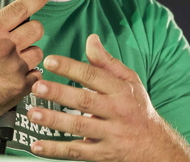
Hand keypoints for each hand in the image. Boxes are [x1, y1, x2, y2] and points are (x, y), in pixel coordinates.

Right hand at [0, 0, 48, 123]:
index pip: (21, 8)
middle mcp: (6, 47)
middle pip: (37, 28)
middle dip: (32, 30)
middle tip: (23, 37)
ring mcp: (14, 68)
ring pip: (38, 52)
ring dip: (29, 54)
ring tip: (13, 62)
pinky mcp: (19, 88)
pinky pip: (37, 74)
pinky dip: (29, 75)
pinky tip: (14, 77)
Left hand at [27, 34, 189, 160]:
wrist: (156, 146)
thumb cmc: (137, 108)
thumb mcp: (130, 82)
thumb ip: (107, 62)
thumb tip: (91, 39)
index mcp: (121, 90)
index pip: (93, 75)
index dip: (71, 67)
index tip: (50, 61)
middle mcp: (116, 111)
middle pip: (84, 100)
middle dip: (59, 93)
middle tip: (38, 86)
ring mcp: (110, 134)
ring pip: (79, 126)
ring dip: (54, 120)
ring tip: (33, 113)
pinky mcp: (103, 154)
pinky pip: (77, 152)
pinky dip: (56, 149)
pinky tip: (38, 145)